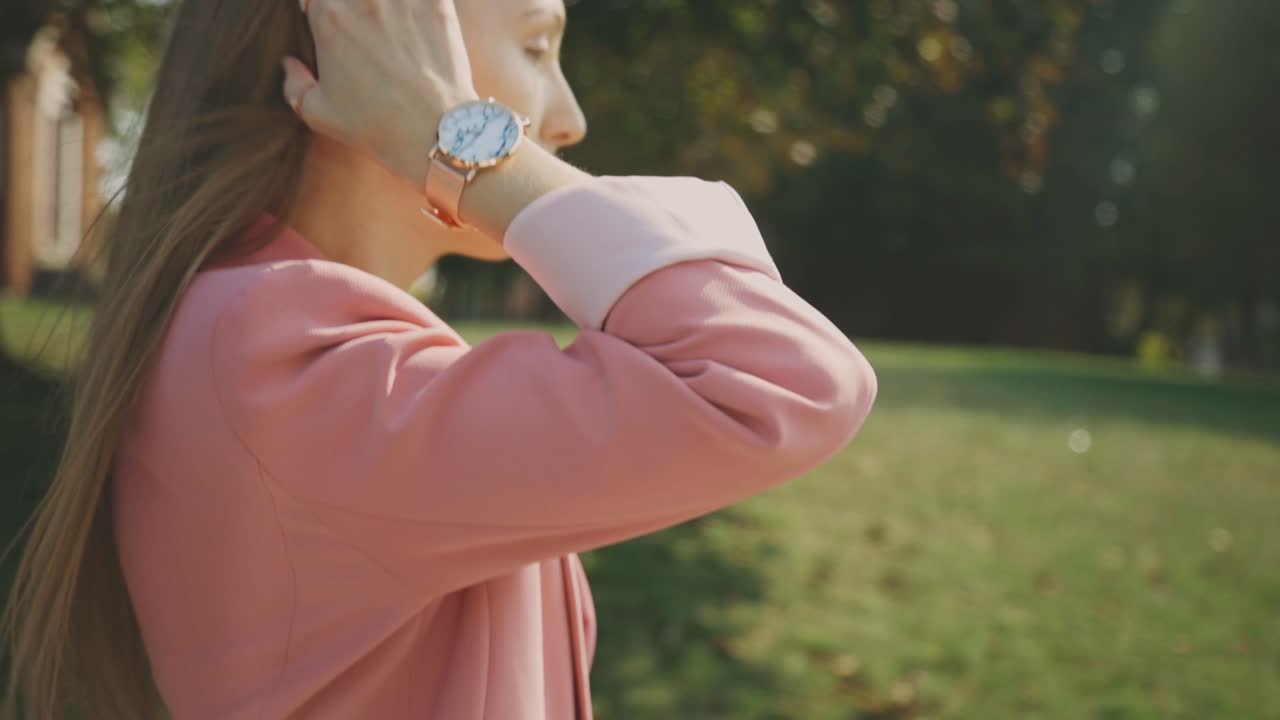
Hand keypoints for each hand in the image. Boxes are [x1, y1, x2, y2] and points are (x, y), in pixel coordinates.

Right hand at [282, 0, 480, 186]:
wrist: (434, 132)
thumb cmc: (375, 126)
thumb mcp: (318, 113)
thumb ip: (295, 84)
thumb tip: (290, 64)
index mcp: (328, 15)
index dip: (324, 10)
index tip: (336, 24)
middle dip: (356, 8)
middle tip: (370, 33)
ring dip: (389, 6)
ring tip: (394, 27)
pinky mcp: (437, 3)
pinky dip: (422, 5)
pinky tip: (422, 24)